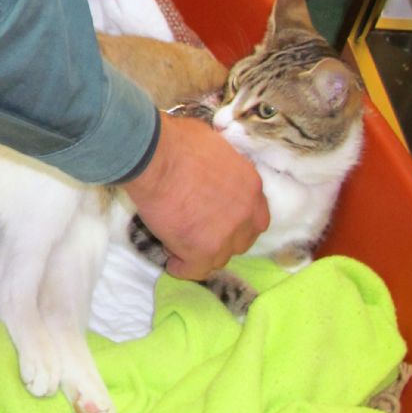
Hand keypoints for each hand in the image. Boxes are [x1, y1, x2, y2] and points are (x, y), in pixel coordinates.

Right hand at [123, 113, 268, 279]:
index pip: (255, 215)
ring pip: (219, 257)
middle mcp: (246, 212)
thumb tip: (208, 163)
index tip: (218, 220)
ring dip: (201, 253)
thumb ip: (220, 164)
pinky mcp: (202, 250)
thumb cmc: (177, 142)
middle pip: (241, 239)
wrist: (156, 158)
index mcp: (250, 184)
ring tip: (180, 246)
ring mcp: (226, 234)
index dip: (237, 221)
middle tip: (199, 234)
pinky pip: (196, 270)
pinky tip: (172, 263)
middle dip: (222, 239)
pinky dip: (183, 268)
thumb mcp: (214, 144)